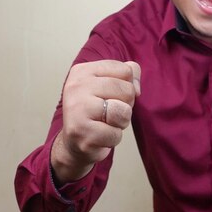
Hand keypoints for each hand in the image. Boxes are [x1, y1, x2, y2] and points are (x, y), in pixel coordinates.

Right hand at [51, 60, 140, 182]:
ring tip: (106, 123)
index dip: (128, 86)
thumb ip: (128, 74)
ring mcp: (76, 110)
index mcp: (82, 71)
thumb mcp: (109, 84)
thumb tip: (136, 88)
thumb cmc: (96, 111)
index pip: (125, 70)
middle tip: (110, 112)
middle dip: (126, 105)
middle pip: (127, 90)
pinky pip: (115, 134)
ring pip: (123, 112)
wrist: (74, 141)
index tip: (113, 95)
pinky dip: (113, 138)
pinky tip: (100, 136)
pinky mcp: (81, 132)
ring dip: (121, 122)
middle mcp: (76, 87)